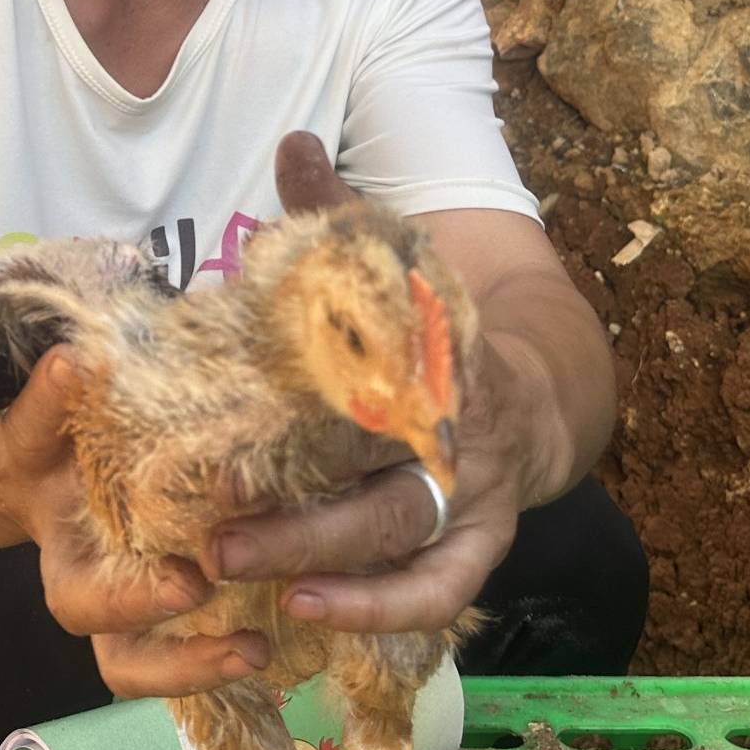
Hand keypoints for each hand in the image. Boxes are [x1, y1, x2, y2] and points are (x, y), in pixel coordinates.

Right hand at [0, 346, 270, 697]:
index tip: (190, 585)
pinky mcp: (188, 598)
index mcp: (67, 567)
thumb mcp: (37, 424)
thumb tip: (72, 362)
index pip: (84, 607)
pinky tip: (299, 624)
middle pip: (129, 661)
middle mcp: (103, 604)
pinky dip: (245, 638)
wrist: (49, 463)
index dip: (135, 604)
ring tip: (266, 653)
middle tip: (247, 644)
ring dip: (215, 667)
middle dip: (186, 659)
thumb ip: (47, 405)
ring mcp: (144, 611)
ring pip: (166, 668)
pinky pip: (209, 636)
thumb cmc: (45, 443)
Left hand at [187, 129, 526, 633]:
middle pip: (377, 474)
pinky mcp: (478, 545)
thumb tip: (294, 139)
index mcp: (434, 351)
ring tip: (236, 569)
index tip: (244, 404)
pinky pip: (436, 591)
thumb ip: (339, 210)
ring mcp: (474, 495)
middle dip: (297, 508)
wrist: (538, 391)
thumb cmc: (434, 329)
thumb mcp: (399, 261)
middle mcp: (458, 430)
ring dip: (321, 560)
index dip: (318, 389)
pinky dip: (377, 608)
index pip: (382, 370)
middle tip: (211, 528)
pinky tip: (306, 611)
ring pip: (400, 539)